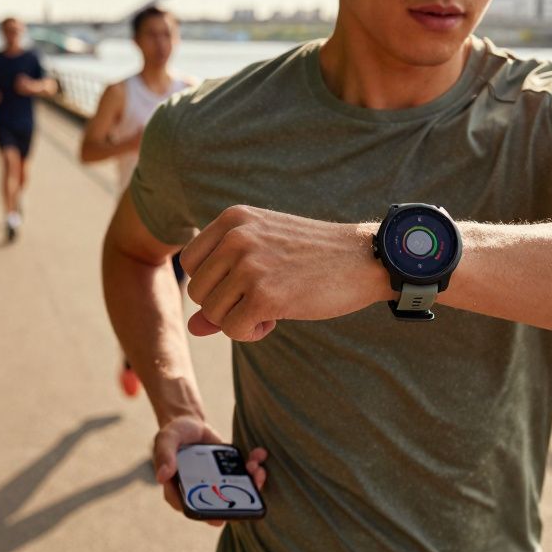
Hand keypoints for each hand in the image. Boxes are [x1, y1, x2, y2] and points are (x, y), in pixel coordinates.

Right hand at [153, 416, 267, 525]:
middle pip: (219, 504)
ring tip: (256, 468)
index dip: (207, 515)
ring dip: (250, 483)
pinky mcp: (227, 472)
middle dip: (236, 500)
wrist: (190, 423)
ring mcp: (215, 482)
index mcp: (179, 490)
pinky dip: (253, 467)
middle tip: (246, 486)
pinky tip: (259, 455)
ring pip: (235, 491)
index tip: (222, 516)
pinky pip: (242, 475)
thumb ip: (164, 455)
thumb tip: (162, 476)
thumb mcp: (166, 439)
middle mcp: (199, 491)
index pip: (192, 509)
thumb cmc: (175, 434)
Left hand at [179, 205, 389, 341]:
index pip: (189, 262)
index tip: (241, 284)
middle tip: (259, 299)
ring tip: (269, 307)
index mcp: (233, 218)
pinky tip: (274, 320)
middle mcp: (236, 237)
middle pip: (197, 290)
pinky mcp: (263, 295)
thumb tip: (191, 328)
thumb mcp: (264, 258)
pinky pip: (232, 330)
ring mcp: (249, 265)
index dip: (211, 283)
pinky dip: (250, 333)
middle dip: (223, 305)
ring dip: (237, 320)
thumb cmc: (312, 258)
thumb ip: (224, 286)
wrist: (363, 259)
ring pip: (212, 313)